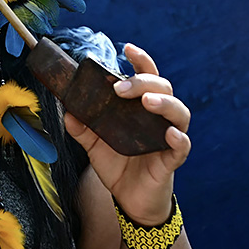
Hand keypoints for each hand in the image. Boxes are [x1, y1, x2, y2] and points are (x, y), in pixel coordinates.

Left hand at [64, 43, 191, 225]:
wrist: (129, 200)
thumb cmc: (118, 166)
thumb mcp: (94, 144)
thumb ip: (82, 127)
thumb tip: (66, 110)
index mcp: (140, 108)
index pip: (147, 77)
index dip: (141, 60)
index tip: (127, 47)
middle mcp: (158, 117)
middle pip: (163, 88)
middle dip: (143, 81)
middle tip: (120, 87)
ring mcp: (168, 137)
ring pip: (179, 112)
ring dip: (164, 103)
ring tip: (147, 102)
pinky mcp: (172, 160)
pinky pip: (182, 146)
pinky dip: (178, 138)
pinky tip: (169, 133)